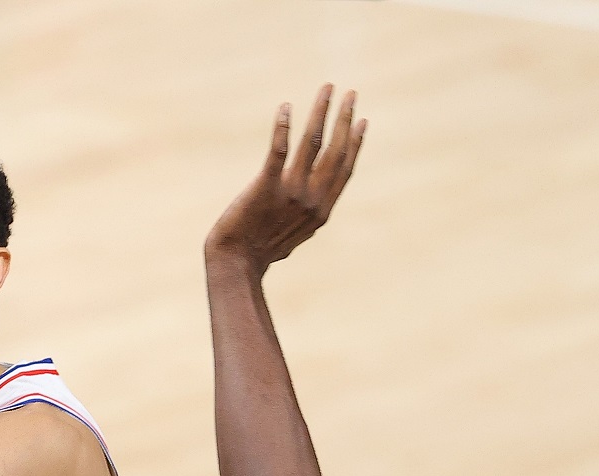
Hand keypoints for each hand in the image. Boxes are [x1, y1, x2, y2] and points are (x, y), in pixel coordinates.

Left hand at [205, 84, 365, 271]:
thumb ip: (307, 216)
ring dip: (321, 112)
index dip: (356, 143)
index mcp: (322, 210)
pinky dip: (282, 127)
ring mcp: (290, 192)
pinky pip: (278, 151)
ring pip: (312, 143)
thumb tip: (315, 210)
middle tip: (350, 93)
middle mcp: (312, 198)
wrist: (236, 263)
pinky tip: (286, 107)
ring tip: (327, 89)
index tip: (362, 121)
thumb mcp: (294, 236)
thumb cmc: (260, 252)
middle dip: (344, 119)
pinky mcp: (265, 186)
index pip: (345, 168)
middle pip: (335, 150)